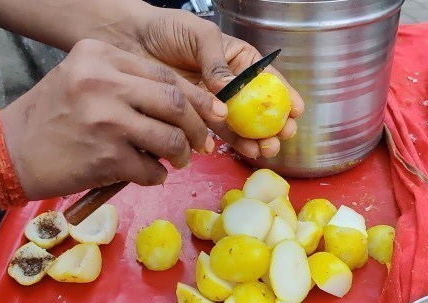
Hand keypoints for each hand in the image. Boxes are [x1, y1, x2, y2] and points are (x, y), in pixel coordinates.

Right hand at [0, 39, 224, 199]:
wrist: (10, 152)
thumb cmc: (50, 116)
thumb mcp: (82, 79)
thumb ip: (126, 82)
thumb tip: (183, 103)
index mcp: (100, 56)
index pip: (164, 75)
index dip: (196, 97)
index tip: (213, 111)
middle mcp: (104, 82)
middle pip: (175, 101)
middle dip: (199, 126)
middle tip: (203, 142)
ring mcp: (107, 120)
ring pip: (170, 137)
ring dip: (181, 154)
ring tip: (178, 160)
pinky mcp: (107, 157)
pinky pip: (151, 169)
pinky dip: (156, 176)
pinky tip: (149, 174)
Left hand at [111, 5, 304, 158]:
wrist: (130, 41)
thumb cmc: (166, 29)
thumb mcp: (199, 35)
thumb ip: (217, 61)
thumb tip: (227, 88)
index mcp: (237, 60)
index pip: (267, 79)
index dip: (285, 96)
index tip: (297, 111)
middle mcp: (229, 84)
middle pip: (258, 108)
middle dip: (273, 125)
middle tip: (281, 136)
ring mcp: (213, 102)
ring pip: (241, 125)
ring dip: (255, 139)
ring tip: (264, 150)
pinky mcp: (195, 116)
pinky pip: (216, 132)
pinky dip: (229, 143)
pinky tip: (240, 150)